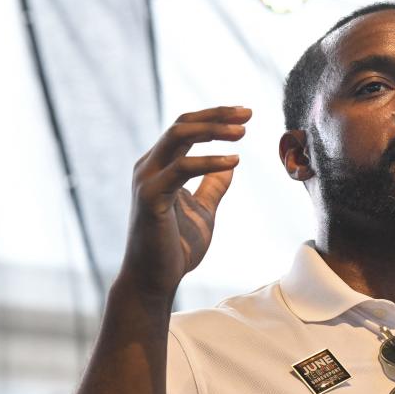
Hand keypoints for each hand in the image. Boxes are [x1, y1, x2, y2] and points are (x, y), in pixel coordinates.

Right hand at [120, 106, 251, 298]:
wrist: (155, 280)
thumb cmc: (175, 247)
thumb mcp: (202, 210)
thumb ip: (212, 187)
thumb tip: (230, 164)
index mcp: (160, 166)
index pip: (185, 127)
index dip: (215, 117)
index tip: (245, 115)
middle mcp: (149, 166)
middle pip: (182, 124)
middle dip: (216, 115)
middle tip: (247, 114)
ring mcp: (146, 180)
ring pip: (177, 136)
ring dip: (212, 129)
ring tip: (243, 132)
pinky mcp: (150, 198)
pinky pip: (181, 169)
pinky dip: (209, 161)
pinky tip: (233, 160)